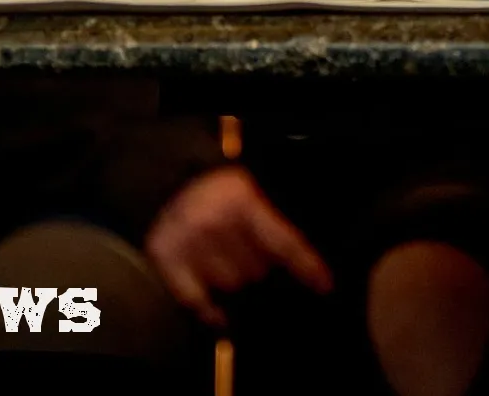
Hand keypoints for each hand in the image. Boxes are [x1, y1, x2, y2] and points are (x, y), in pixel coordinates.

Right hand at [144, 166, 331, 327]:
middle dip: (256, 265)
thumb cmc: (216, 191)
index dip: (306, 265)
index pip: (282, 241)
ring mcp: (186, 239)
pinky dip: (208, 307)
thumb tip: (311, 269)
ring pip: (230, 286)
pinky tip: (215, 305)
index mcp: (240, 198)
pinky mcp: (164, 255)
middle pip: (257, 271)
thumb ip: (273, 224)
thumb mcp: (248, 193)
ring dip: (231, 278)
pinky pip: (197, 300)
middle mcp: (212, 219)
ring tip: (222, 257)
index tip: (324, 285)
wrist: (166, 180)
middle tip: (242, 247)